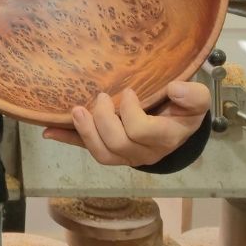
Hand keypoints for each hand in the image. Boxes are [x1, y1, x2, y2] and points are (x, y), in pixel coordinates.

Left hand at [42, 81, 209, 166]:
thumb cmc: (184, 108)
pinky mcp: (110, 152)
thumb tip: (174, 88)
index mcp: (166, 137)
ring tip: (76, 110)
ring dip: (84, 131)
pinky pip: (86, 150)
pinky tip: (48, 131)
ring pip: (101, 153)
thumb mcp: (197, 99)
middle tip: (101, 96)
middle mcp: (146, 152)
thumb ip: (192, 95)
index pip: (141, 131)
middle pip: (117, 143)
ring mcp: (126, 156)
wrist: (178, 126)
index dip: (130, 110)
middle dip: (103, 118)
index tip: (127, 92)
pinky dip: (67, 140)